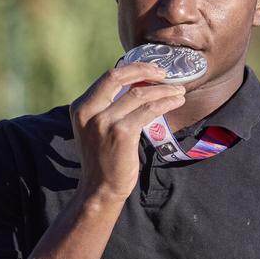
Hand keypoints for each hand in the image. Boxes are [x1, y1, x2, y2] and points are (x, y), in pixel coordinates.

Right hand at [69, 63, 185, 201]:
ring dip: (163, 90)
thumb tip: (134, 87)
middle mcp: (89, 111)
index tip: (151, 70)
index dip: (132, 69)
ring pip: (139, 94)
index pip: (108, 77)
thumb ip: (106, 108)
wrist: (99, 189)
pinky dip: (165, 102)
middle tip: (165, 73)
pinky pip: (148, 110)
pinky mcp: (122, 133)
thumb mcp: (95, 129)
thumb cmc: (102, 160)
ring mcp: (104, 122)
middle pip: (119, 77)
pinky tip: (176, 101)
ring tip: (178, 91)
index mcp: (81, 107)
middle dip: (146, 70)